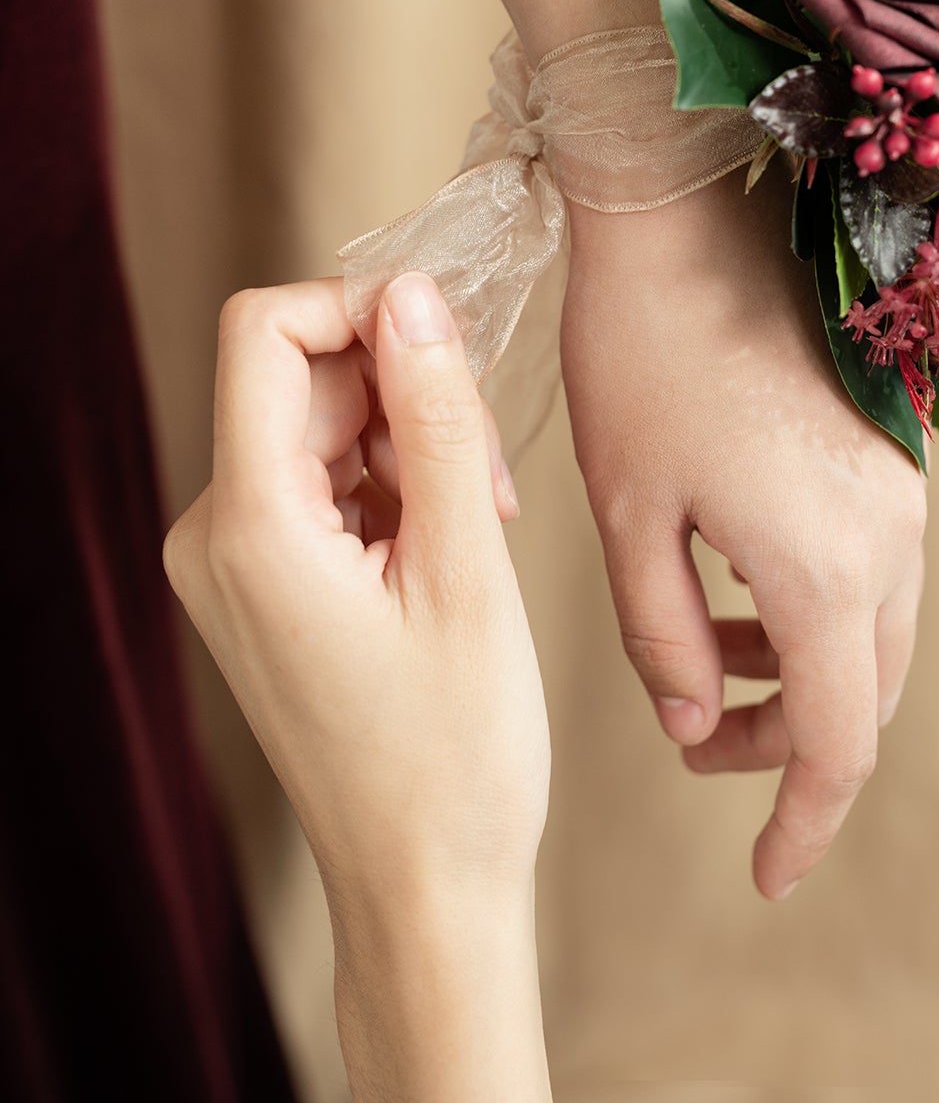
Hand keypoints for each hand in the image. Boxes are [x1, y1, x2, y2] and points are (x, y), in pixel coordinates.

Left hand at [164, 272, 549, 908]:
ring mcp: (227, 563)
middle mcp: (210, 536)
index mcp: (249, 527)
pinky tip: (444, 551)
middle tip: (488, 480)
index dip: (360, 311)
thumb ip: (436, 418)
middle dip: (403, 397)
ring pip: (317, 427)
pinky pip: (316, 481)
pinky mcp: (255, 583)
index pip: (265, 331)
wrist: (424, 885)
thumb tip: (413, 294)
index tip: (448, 351)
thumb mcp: (466, 566)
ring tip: (476, 526)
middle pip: (301, 379)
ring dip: (406, 446)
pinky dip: (387, 489)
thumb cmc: (456, 753)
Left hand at [560, 158, 926, 899]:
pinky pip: (868, 564)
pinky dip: (811, 606)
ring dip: (797, 669)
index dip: (802, 823)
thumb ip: (662, 637)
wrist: (684, 218)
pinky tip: (729, 580)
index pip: (837, 742)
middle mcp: (888, 534)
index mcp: (825, 566)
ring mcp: (898, 487)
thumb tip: (689, 719)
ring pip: (872, 627)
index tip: (763, 875)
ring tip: (697, 661)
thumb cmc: (637, 358)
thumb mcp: (629, 517)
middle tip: (696, 744)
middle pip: (867, 690)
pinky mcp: (885, 448)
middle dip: (787, 743)